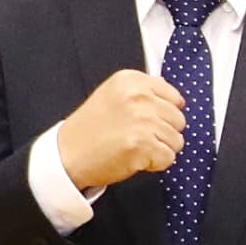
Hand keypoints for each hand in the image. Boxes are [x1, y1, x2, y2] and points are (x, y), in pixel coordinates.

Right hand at [55, 68, 189, 193]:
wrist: (67, 154)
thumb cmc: (92, 128)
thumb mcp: (114, 95)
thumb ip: (145, 92)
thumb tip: (179, 100)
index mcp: (131, 80)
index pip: (174, 98)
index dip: (163, 115)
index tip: (142, 121)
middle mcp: (138, 96)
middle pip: (179, 120)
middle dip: (163, 133)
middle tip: (136, 136)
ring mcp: (141, 120)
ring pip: (177, 141)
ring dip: (159, 149)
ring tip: (134, 147)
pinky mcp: (142, 144)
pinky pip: (169, 158)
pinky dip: (155, 164)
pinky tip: (134, 158)